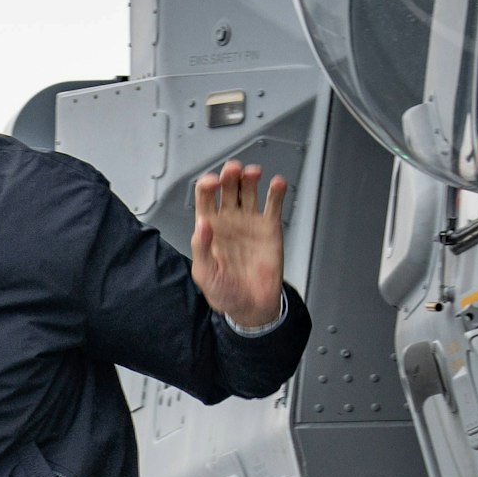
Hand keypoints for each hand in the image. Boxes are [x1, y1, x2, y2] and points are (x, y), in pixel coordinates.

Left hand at [191, 160, 287, 327]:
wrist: (252, 305)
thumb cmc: (224, 292)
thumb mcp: (205, 273)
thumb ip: (201, 248)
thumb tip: (201, 224)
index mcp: (209, 229)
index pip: (205, 199)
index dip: (207, 186)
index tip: (212, 182)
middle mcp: (228, 221)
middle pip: (227, 189)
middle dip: (229, 176)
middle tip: (233, 171)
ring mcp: (249, 222)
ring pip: (248, 191)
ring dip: (249, 178)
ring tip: (252, 173)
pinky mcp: (269, 228)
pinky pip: (272, 205)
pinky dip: (275, 192)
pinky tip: (277, 183)